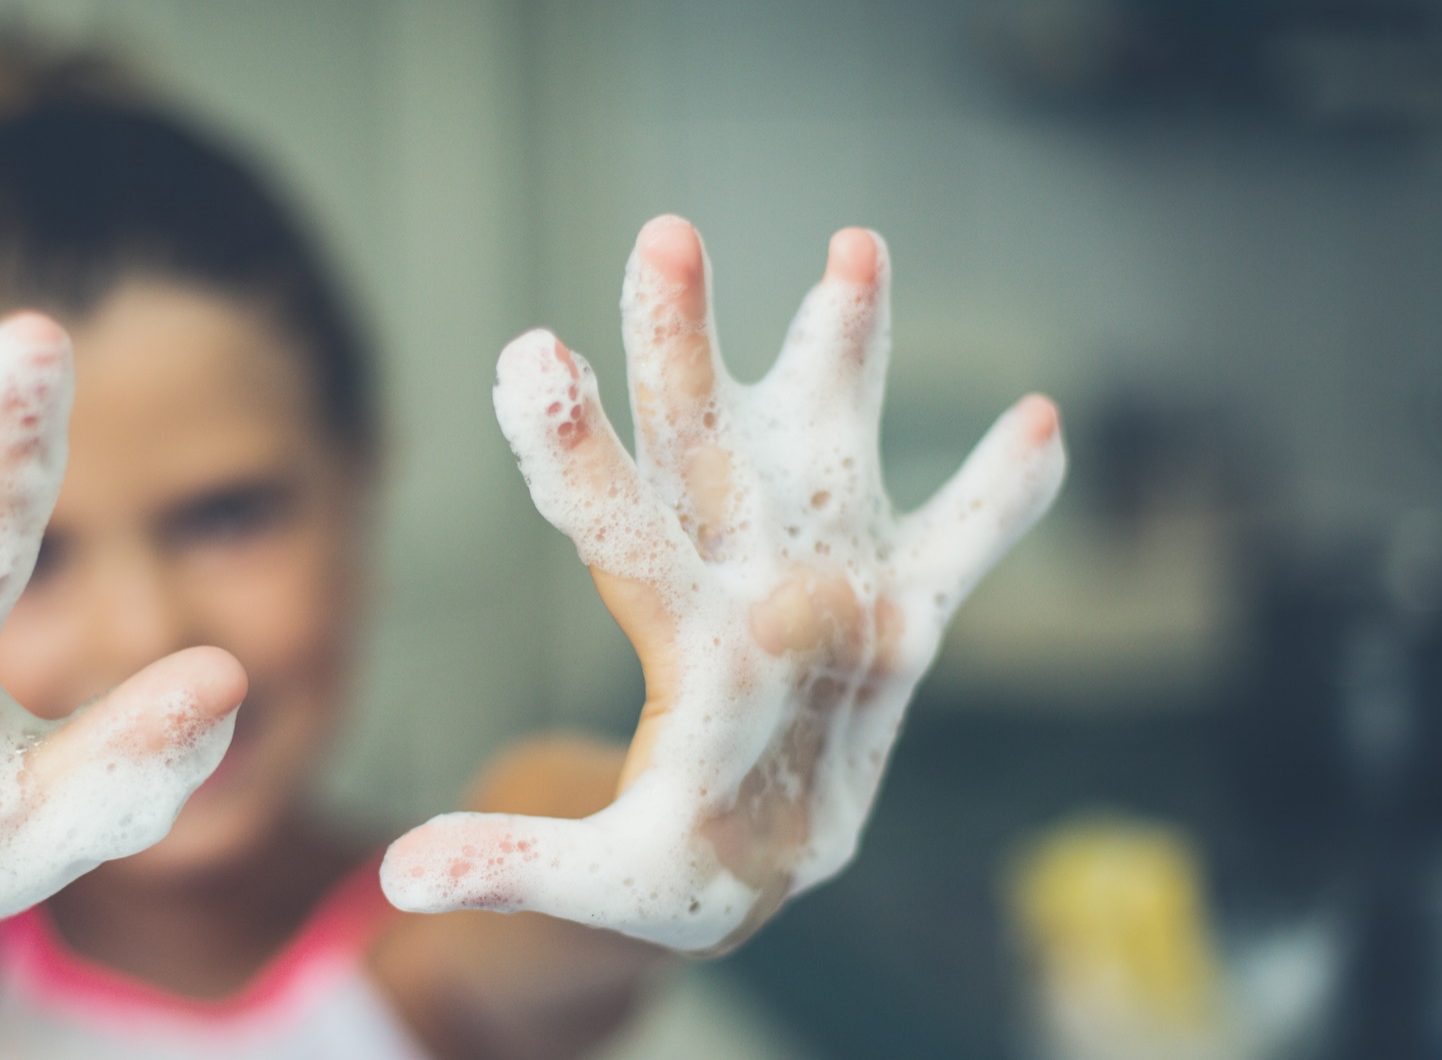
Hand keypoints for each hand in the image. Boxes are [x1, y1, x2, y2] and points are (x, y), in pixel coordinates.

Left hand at [382, 217, 1065, 951]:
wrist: (750, 866)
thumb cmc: (667, 869)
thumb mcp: (595, 880)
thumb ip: (515, 862)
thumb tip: (400, 877)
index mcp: (676, 636)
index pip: (616, 529)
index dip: (576, 451)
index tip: (527, 358)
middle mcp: (744, 581)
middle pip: (703, 448)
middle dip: (685, 349)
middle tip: (664, 238)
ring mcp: (828, 586)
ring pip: (830, 450)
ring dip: (846, 354)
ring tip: (855, 243)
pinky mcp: (905, 623)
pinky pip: (961, 549)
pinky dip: (1000, 500)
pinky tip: (1040, 421)